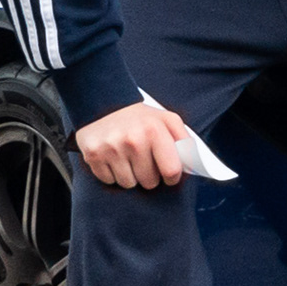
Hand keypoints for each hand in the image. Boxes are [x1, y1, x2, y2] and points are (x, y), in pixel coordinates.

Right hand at [74, 98, 200, 189]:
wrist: (102, 101)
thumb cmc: (138, 116)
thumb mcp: (166, 119)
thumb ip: (183, 139)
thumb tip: (193, 163)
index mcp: (154, 131)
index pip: (171, 170)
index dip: (172, 177)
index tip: (169, 175)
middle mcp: (132, 140)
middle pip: (149, 182)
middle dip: (149, 175)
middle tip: (144, 161)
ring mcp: (111, 149)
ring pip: (129, 184)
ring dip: (130, 176)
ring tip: (128, 158)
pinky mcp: (93, 155)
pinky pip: (109, 181)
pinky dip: (112, 174)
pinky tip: (113, 158)